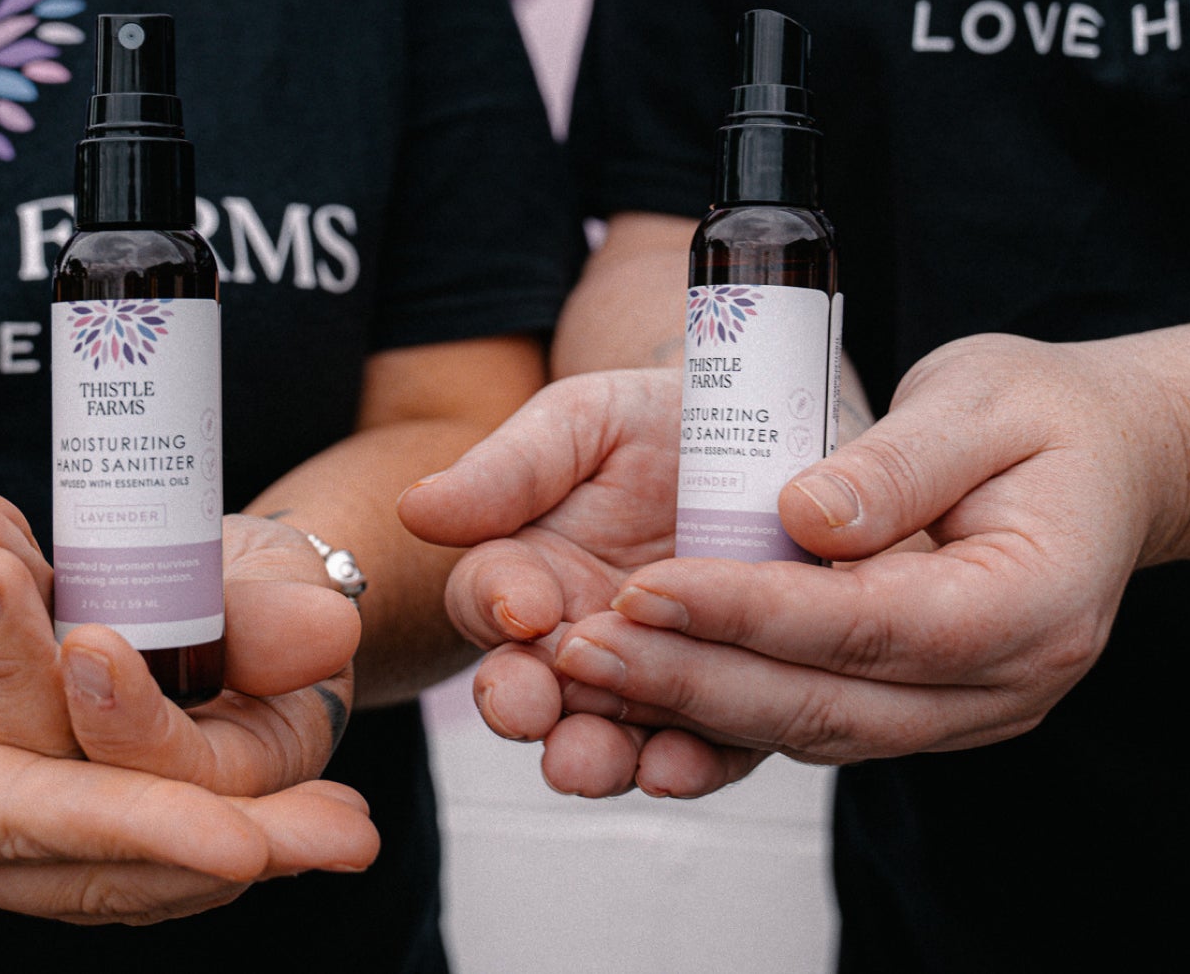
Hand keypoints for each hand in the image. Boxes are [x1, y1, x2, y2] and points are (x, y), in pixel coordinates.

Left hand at [0, 493, 359, 796]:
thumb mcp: (299, 598)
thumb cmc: (286, 598)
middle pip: (58, 754)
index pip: (168, 782)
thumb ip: (291, 623)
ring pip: (9, 703)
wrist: (247, 586)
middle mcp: (139, 784)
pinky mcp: (28, 695)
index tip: (94, 643)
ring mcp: (70, 742)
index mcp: (230, 786)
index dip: (125, 721)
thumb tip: (329, 628)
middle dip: (15, 659)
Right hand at [0, 506, 377, 924]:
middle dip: (227, 849)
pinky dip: (208, 798)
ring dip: (242, 829)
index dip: (129, 831)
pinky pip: (128, 801)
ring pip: (134, 838)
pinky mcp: (21, 774)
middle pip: (105, 856)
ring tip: (345, 823)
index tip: (241, 842)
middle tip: (343, 838)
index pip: (19, 823)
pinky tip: (288, 792)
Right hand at [399, 369, 763, 796]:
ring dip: (594, 755)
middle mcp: (579, 643)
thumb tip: (415, 507)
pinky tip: (677, 767)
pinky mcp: (731, 711)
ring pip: (609, 737)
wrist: (773, 438)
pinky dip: (689, 766)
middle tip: (528, 711)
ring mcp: (653, 683)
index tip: (524, 606)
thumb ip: (510, 469)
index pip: (490, 597)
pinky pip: (706, 753)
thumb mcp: (586, 423)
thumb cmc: (663, 424)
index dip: (498, 603)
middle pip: (532, 690)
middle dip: (524, 705)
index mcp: (528, 574)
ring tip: (588, 762)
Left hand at [406, 339, 1185, 797]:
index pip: (869, 624)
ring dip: (691, 703)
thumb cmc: (1045, 416)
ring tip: (586, 667)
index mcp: (1034, 601)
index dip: (748, 612)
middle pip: (826, 701)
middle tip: (577, 648)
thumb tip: (801, 516)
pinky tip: (644, 678)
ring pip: (809, 727)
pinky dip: (725, 707)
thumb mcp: (980, 399)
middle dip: (691, 677)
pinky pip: (814, 721)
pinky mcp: (918, 711)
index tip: (645, 585)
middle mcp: (1004, 683)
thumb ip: (895, 463)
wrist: (1106, 460)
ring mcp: (964, 712)